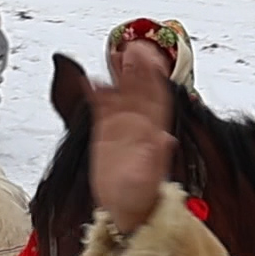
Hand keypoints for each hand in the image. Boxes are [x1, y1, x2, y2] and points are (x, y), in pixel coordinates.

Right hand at [89, 52, 176, 234]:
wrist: (125, 209)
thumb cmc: (140, 197)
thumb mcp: (148, 181)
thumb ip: (155, 159)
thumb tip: (165, 140)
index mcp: (154, 132)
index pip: (157, 98)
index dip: (155, 78)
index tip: (152, 59)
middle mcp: (140, 124)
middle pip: (140, 88)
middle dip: (137, 67)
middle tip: (132, 45)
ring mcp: (123, 125)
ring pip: (121, 91)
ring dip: (118, 72)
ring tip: (113, 53)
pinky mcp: (106, 130)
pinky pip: (101, 105)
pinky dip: (96, 91)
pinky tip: (89, 79)